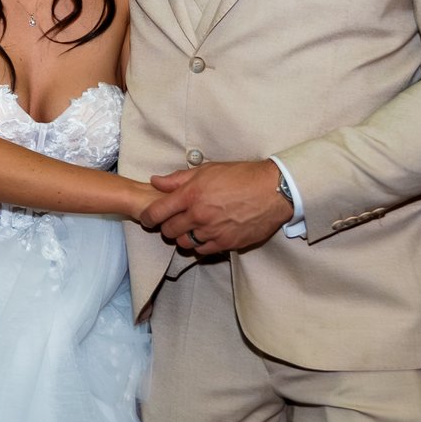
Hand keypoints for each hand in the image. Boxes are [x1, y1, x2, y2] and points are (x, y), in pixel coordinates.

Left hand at [137, 159, 289, 257]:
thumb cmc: (241, 176)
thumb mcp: (207, 170)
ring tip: (191, 228)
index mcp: (191, 195)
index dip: (148, 217)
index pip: (157, 212)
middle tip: (173, 221)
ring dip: (184, 237)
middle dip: (167, 227)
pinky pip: (203, 251)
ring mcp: (213, 232)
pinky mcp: (227, 243)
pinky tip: (207, 235)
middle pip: (169, 231)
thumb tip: (155, 181)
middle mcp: (199, 215)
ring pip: (184, 243)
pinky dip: (201, 245)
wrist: (273, 191)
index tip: (148, 218)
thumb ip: (178, 179)